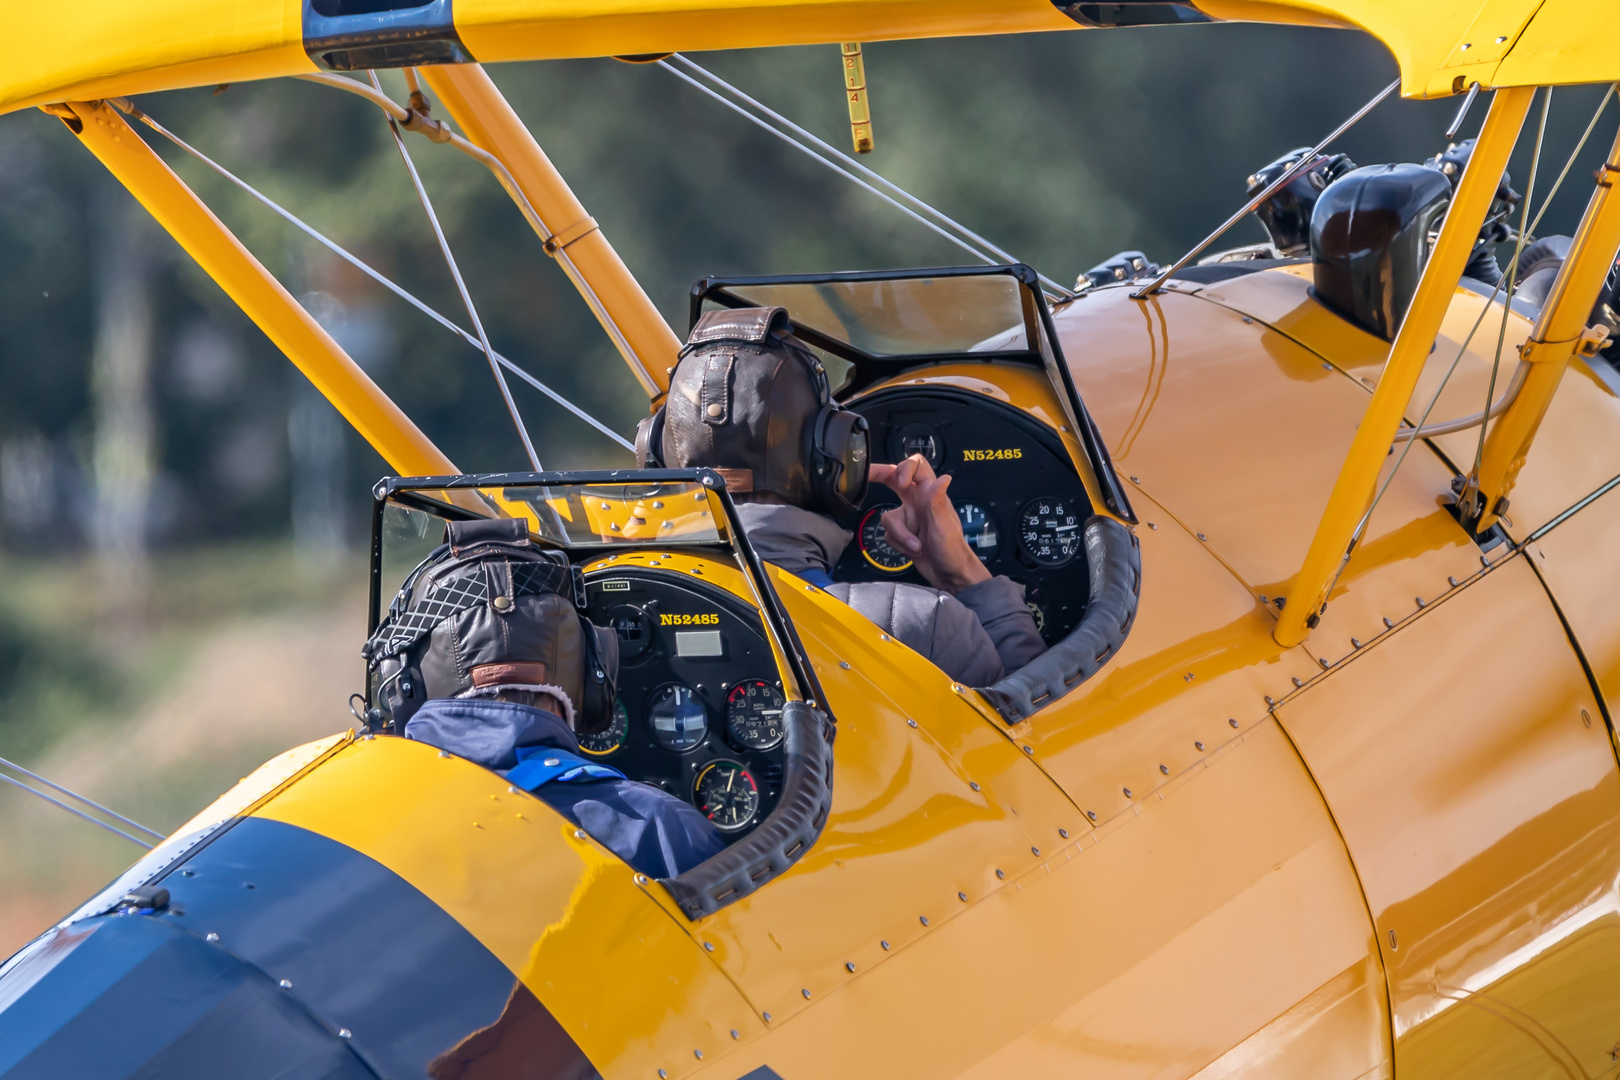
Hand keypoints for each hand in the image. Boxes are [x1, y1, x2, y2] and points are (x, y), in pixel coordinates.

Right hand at [868, 456, 989, 593]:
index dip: (904, 468)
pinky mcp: (903, 534)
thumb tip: (944, 478)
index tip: (899, 483)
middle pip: (893, 479)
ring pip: (888, 517)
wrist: (950, 576)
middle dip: (878, 475)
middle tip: (863, 475)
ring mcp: (909, 518)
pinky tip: (914, 552)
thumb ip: (938, 502)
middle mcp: (917, 502)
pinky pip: (889, 534)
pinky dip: (899, 544)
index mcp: (930, 494)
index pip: (917, 466)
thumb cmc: (953, 550)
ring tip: (916, 547)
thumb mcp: (944, 526)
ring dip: (900, 535)